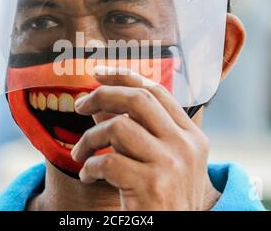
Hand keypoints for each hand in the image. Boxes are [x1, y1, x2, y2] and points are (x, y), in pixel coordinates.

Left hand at [71, 66, 219, 210]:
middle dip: (102, 95)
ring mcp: (171, 165)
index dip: (125, 77)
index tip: (99, 72)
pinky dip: (90, 166)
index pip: (157, 92)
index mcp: (191, 135)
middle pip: (138, 100)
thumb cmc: (163, 197)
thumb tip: (100, 105)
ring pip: (119, 127)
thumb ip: (135, 130)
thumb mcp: (159, 161)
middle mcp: (185, 146)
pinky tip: (88, 176)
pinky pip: (108, 161)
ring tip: (80, 153)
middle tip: (79, 104)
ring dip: (89, 138)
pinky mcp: (152, 186)